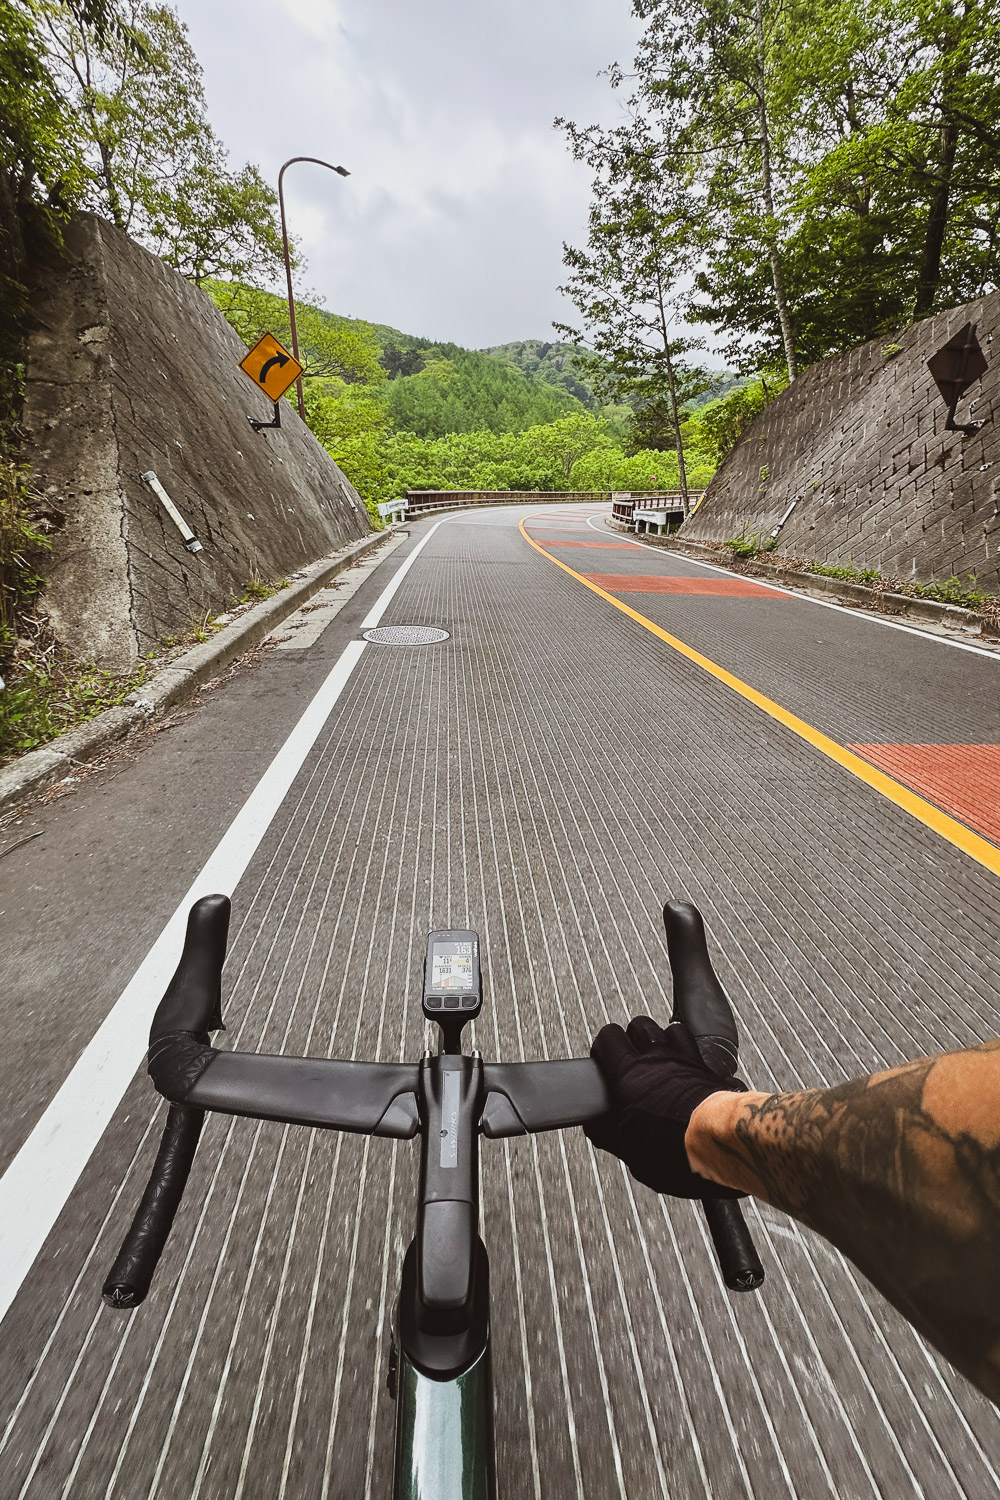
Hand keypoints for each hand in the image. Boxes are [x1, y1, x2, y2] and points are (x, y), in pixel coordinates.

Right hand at [586, 1016, 748, 1197]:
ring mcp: (685, 1059)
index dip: (604, 1044)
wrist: (716, 1142)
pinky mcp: (708, 1068)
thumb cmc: (673, 1145)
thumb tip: (595, 1127)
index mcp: (630, 1072)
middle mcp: (657, 1058)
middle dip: (633, 1036)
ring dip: (662, 1039)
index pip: (609, 1036)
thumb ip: (606, 1132)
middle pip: (640, 1025)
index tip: (603, 1057)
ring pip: (669, 1029)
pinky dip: (690, 1052)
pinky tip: (687, 1067)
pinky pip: (697, 1048)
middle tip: (631, 1054)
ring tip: (659, 1056)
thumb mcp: (627, 1147)